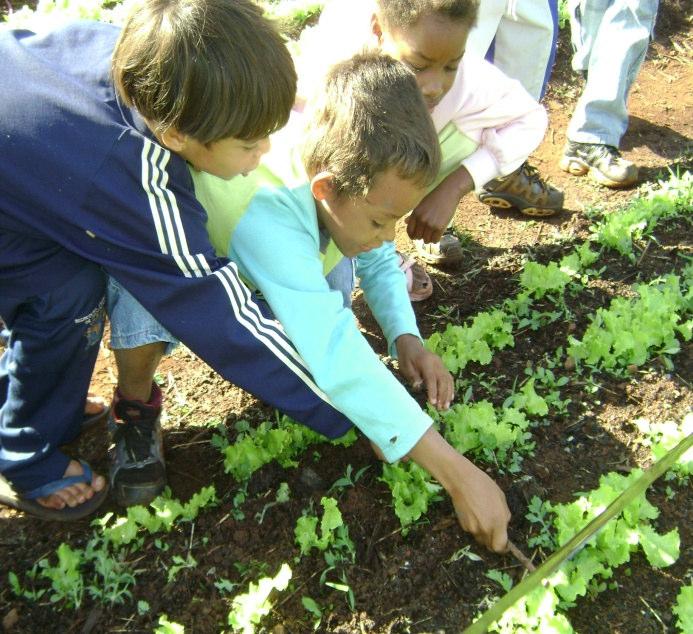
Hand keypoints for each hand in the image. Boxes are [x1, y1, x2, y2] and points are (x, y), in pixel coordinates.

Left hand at [396, 334, 452, 409]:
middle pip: (442, 380)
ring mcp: (441, 364)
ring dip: (448, 394)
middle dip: (442, 396)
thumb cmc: (407, 358)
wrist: (411, 345)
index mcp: (426, 362)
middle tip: (440, 409)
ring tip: (445, 407)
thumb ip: (412, 376)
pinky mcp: (443, 367)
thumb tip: (418, 387)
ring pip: (448, 380)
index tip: (432, 403)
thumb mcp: (405, 366)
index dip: (433, 391)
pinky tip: (450, 398)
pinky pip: (449, 378)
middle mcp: (437, 363)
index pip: (431, 378)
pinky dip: (451, 388)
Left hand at [406, 166, 473, 243]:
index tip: (416, 236)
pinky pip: (435, 240)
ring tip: (433, 234)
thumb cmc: (435, 198)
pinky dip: (436, 239)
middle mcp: (421, 220)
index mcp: (415, 214)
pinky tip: (438, 235)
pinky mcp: (439, 228)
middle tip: (427, 234)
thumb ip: (413, 214)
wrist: (448, 193)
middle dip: (421, 237)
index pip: (410, 231)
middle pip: (417, 237)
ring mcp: (430, 224)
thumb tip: (406, 222)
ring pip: (426, 240)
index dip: (412, 235)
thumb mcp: (421, 205)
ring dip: (429, 239)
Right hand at [407, 428, 509, 552]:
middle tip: (493, 529)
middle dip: (493, 541)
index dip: (502, 547)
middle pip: (490, 546)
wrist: (462, 481)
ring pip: (480, 538)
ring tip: (481, 517)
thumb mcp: (501, 498)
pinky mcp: (463, 526)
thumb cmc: (484, 485)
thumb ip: (505, 515)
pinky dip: (474, 526)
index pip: (500, 547)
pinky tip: (472, 513)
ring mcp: (473, 529)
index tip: (503, 543)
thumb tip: (504, 525)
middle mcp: (485, 529)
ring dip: (483, 533)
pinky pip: (472, 531)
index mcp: (498, 522)